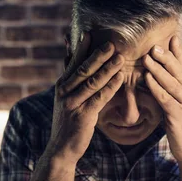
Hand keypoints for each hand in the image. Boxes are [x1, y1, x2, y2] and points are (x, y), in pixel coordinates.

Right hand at [45, 34, 124, 164]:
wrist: (61, 148)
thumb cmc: (68, 122)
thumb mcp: (65, 99)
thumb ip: (70, 80)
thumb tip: (68, 58)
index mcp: (62, 85)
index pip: (73, 62)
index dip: (82, 48)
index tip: (90, 32)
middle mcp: (65, 92)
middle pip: (83, 69)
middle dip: (98, 55)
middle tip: (112, 42)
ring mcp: (73, 103)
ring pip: (92, 82)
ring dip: (107, 68)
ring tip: (120, 57)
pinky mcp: (83, 115)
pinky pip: (99, 97)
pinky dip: (111, 86)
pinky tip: (120, 78)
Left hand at [143, 36, 181, 162]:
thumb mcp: (181, 100)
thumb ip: (178, 82)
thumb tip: (179, 64)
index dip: (177, 52)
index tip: (171, 37)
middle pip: (179, 71)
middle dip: (166, 57)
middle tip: (154, 46)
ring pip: (172, 83)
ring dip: (159, 70)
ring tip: (147, 58)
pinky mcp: (178, 116)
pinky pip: (166, 99)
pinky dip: (157, 87)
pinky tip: (147, 79)